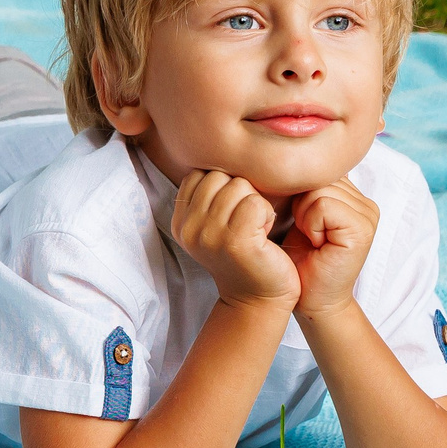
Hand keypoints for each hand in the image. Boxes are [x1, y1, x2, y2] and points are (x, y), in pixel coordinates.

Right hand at [172, 169, 299, 311]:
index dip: (224, 187)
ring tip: (255, 228)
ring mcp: (209, 236)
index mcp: (180, 222)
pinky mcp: (235, 242)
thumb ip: (209, 194)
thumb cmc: (246, 255)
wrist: (259, 299)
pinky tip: (264, 233)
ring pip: (238, 186)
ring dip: (255, 203)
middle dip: (240, 192)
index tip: (232, 215)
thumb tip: (218, 148)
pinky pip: (254, 202)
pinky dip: (266, 213)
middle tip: (247, 222)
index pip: (200, 175)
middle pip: (218, 176)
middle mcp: (189, 229)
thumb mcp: (215, 224)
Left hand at [281, 179, 378, 318]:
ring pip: (319, 189)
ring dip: (304, 215)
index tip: (300, 220)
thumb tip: (289, 153)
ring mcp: (368, 214)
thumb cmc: (299, 257)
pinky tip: (317, 242)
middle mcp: (365, 201)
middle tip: (307, 232)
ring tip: (312, 238)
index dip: (299, 191)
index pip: (318, 168)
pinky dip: (310, 224)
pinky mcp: (363, 228)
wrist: (309, 297)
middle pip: (318, 176)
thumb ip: (305, 185)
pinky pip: (323, 205)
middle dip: (300, 203)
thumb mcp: (299, 212)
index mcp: (351, 194)